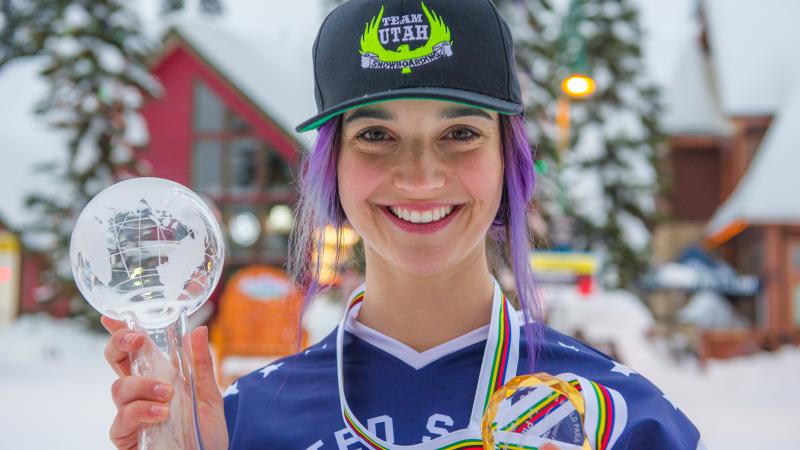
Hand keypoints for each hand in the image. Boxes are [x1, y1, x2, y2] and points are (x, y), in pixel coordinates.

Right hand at [101, 316, 228, 449]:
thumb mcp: (209, 395)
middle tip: (136, 339)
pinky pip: (122, 418)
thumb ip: (202, 364)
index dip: (121, 333)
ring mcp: (131, 415)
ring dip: (144, 385)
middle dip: (119, 344)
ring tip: (168, 395)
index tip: (112, 316)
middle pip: (116, 362)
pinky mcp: (126, 437)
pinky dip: (141, 411)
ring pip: (119, 388)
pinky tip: (161, 413)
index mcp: (159, 378)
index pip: (135, 351)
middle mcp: (140, 394)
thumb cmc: (205, 431)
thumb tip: (198, 330)